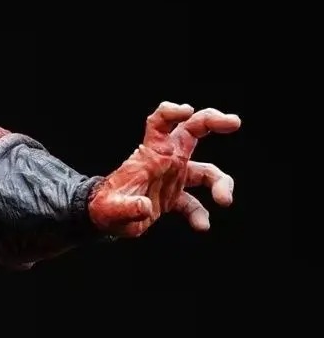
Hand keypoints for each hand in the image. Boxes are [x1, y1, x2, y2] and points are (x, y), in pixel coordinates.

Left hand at [88, 102, 239, 236]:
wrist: (104, 220)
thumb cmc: (105, 208)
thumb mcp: (112, 210)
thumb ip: (127, 208)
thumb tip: (145, 207)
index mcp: (151, 155)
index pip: (160, 123)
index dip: (172, 113)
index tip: (187, 111)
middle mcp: (166, 160)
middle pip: (193, 130)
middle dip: (214, 121)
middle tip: (234, 123)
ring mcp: (173, 177)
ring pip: (206, 170)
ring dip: (220, 182)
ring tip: (225, 201)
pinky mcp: (174, 196)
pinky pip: (195, 203)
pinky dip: (200, 214)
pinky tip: (202, 226)